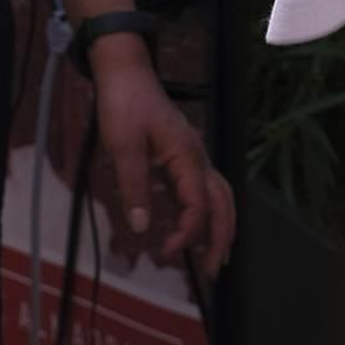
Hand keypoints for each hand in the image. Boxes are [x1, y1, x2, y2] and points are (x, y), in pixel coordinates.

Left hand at [91, 44, 236, 277]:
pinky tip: (198, 229)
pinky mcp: (184, 157)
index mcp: (187, 157)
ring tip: (213, 257)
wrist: (126, 73)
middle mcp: (198, 159)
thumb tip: (142, 226)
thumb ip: (133, 187)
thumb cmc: (124, 103)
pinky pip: (205, 189)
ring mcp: (193, 158)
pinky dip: (208, 213)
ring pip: (220, 197)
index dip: (187, 233)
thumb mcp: (123, 146)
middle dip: (220, 240)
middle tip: (212, 272)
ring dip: (220, 228)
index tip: (166, 252)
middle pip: (222, 205)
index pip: (197, 206)